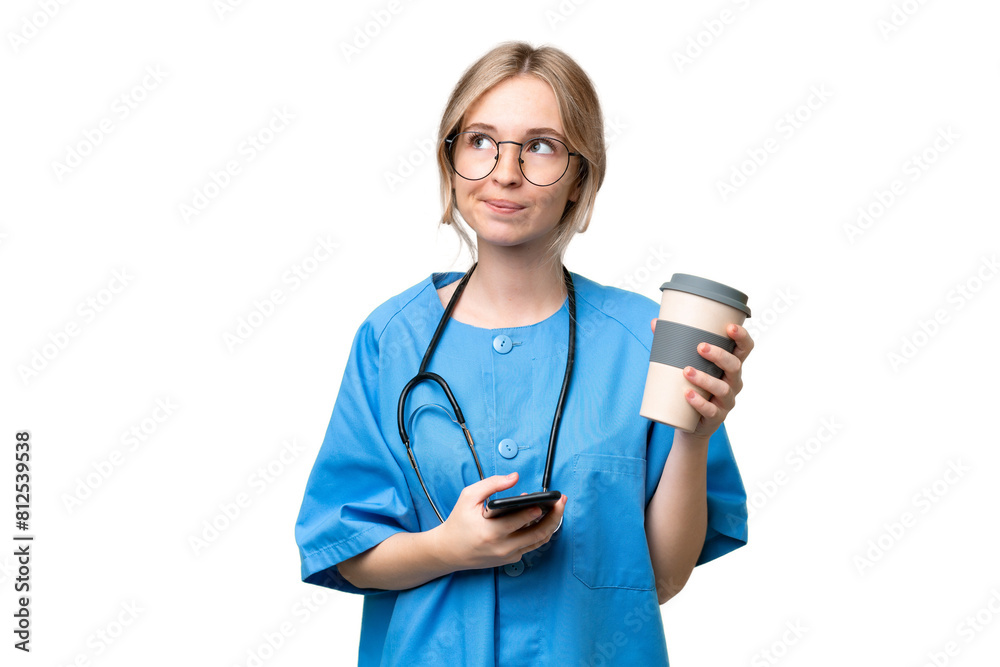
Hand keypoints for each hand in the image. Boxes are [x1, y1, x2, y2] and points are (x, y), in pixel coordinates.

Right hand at [434, 471, 567, 571]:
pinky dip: (540, 532)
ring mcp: (508, 556)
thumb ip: (492, 484)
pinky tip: (544, 518)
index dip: (535, 510)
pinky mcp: (511, 559)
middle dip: (554, 517)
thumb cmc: (459, 522)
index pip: (519, 521)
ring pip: (538, 541)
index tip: (548, 500)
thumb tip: (515, 477)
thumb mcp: (469, 497)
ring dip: (551, 524)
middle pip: (537, 534)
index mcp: (490, 532)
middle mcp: (502, 547)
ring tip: (559, 508)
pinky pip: (531, 545)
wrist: (448, 551)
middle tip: (562, 501)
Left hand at [650, 319, 753, 439]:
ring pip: (723, 389)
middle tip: (700, 347)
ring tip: (686, 371)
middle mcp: (733, 382)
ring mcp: (726, 401)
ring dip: (705, 379)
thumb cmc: (691, 386)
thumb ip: (672, 345)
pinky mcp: (716, 417)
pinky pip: (711, 411)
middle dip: (719, 355)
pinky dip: (699, 402)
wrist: (689, 424)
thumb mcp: (685, 365)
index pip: (745, 349)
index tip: (730, 327)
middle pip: (735, 366)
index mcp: (730, 366)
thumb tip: (655, 322)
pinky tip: (688, 395)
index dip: (742, 337)